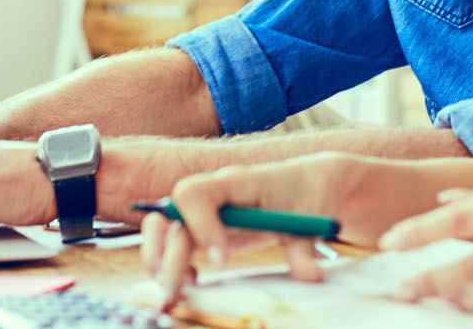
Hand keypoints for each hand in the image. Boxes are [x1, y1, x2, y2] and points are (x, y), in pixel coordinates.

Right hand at [139, 152, 419, 310]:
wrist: (309, 186)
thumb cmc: (306, 196)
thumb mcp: (310, 221)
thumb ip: (304, 248)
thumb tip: (312, 275)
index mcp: (236, 182)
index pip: (195, 193)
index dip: (200, 225)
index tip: (221, 259)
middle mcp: (213, 195)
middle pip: (170, 216)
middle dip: (166, 254)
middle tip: (176, 288)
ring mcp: (206, 211)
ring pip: (165, 230)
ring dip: (160, 261)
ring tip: (174, 292)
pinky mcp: (206, 228)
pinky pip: (176, 243)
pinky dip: (174, 264)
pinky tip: (191, 282)